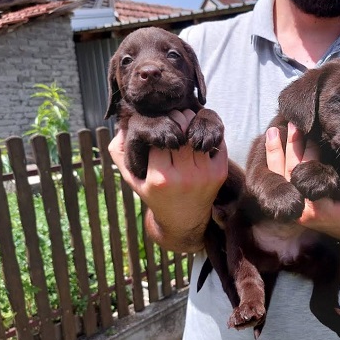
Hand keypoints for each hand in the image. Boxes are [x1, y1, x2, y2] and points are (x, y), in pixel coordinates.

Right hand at [109, 109, 228, 250]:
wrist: (184, 221)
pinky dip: (207, 132)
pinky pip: (216, 141)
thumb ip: (120, 154)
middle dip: (174, 118)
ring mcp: (204, 174)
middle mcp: (184, 177)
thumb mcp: (133, 179)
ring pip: (197, 133)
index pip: (158, 137)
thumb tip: (120, 127)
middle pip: (180, 130)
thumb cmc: (156, 195)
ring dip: (190, 122)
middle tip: (172, 118)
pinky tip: (198, 133)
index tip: (157, 125)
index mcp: (160, 178)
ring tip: (184, 123)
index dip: (157, 125)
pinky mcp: (219, 172)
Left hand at [265, 123, 339, 242]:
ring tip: (273, 131)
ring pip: (277, 177)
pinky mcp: (291, 200)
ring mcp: (292, 205)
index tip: (312, 135)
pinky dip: (274, 162)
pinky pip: (278, 180)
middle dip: (290, 148)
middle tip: (293, 125)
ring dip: (275, 153)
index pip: (307, 178)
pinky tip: (271, 144)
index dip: (308, 155)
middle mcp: (299, 209)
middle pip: (288, 174)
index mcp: (317, 209)